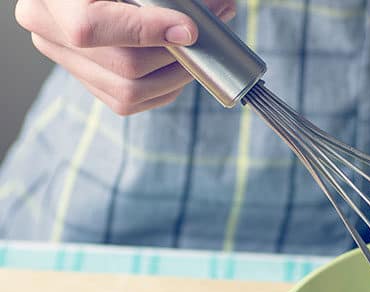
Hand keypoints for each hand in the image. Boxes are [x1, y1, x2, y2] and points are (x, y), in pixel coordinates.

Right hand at [15, 0, 236, 114]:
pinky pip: (128, 102)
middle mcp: (47, 31)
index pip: (91, 27)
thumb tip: (221, 7)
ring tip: (199, 51)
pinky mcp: (85, 81)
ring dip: (176, 76)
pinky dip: (163, 89)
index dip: (146, 32)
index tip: (189, 28)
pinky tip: (179, 68)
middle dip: (176, 56)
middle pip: (123, 66)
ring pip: (129, 92)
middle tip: (209, 33)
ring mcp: (64, 60)